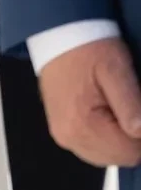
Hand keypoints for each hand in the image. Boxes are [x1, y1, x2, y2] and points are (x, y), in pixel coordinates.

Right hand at [39, 36, 140, 166]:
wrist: (57, 31)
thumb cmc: (87, 47)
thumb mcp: (116, 69)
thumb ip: (132, 106)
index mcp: (81, 126)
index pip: (131, 152)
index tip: (136, 105)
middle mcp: (68, 137)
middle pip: (119, 157)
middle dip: (131, 137)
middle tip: (127, 103)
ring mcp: (63, 135)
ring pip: (108, 155)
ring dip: (120, 138)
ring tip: (115, 106)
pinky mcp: (62, 129)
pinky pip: (94, 147)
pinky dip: (106, 136)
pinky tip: (106, 112)